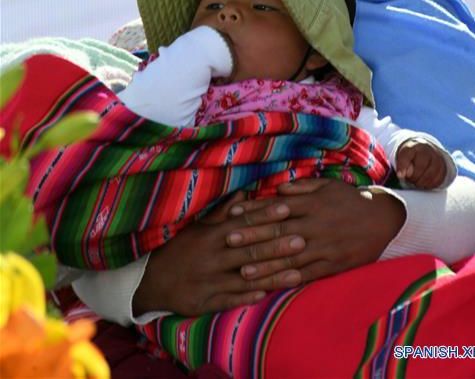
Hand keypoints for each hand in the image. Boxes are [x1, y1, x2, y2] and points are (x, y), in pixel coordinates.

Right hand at [133, 191, 305, 316]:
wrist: (151, 280)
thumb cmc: (180, 248)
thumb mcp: (198, 226)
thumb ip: (222, 211)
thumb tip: (243, 194)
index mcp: (213, 234)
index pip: (244, 223)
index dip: (266, 216)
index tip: (287, 209)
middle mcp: (213, 256)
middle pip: (250, 250)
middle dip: (277, 246)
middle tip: (302, 240)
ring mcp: (210, 280)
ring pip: (246, 277)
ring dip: (272, 276)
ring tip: (297, 274)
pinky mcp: (205, 302)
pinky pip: (230, 300)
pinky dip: (248, 298)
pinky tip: (267, 296)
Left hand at [225, 178, 405, 285]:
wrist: (382, 218)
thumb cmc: (350, 199)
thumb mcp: (327, 185)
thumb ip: (301, 187)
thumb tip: (277, 188)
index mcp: (311, 204)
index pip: (277, 208)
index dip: (254, 212)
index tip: (233, 215)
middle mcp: (315, 225)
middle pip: (279, 232)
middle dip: (253, 238)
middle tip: (229, 242)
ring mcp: (324, 247)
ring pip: (290, 257)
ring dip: (266, 266)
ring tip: (244, 272)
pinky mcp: (333, 264)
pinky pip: (309, 274)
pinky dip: (290, 280)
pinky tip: (273, 286)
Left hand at [395, 139, 446, 188]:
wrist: (426, 151)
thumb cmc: (411, 157)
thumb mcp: (403, 157)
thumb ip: (401, 165)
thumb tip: (401, 175)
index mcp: (414, 146)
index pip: (407, 154)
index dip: (403, 165)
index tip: (399, 175)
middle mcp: (427, 150)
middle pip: (420, 167)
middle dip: (413, 177)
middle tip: (409, 178)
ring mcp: (437, 159)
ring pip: (429, 176)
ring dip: (420, 182)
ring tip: (416, 181)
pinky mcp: (444, 168)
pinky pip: (437, 181)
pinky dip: (429, 185)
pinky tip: (424, 182)